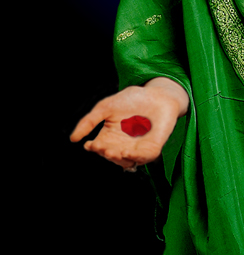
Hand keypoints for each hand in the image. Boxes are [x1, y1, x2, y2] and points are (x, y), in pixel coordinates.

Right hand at [70, 78, 187, 170]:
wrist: (158, 93)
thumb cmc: (133, 98)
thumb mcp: (106, 106)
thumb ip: (89, 121)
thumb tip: (73, 139)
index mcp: (110, 137)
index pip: (99, 148)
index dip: (95, 148)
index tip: (91, 144)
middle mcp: (123, 145)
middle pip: (112, 156)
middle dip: (107, 154)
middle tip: (103, 148)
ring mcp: (138, 148)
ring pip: (126, 161)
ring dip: (118, 158)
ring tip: (112, 151)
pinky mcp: (153, 147)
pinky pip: (144, 158)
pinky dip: (136, 157)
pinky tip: (128, 152)